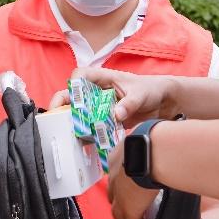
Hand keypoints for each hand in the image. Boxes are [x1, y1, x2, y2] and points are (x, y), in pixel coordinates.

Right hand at [49, 67, 174, 127]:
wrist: (163, 102)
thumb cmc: (150, 89)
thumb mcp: (140, 94)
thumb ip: (129, 104)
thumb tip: (116, 115)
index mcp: (104, 78)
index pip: (81, 75)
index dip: (72, 84)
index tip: (71, 96)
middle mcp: (97, 91)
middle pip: (73, 95)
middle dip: (62, 106)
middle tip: (56, 120)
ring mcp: (99, 106)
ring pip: (79, 112)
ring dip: (72, 122)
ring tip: (67, 134)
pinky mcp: (104, 120)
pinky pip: (91, 126)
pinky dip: (87, 134)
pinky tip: (84, 143)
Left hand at [106, 144, 158, 218]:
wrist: (150, 151)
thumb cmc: (150, 140)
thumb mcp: (144, 137)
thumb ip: (146, 143)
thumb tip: (157, 140)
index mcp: (116, 159)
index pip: (114, 175)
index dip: (117, 184)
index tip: (123, 188)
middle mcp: (114, 179)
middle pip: (112, 197)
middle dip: (116, 205)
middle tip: (122, 212)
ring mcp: (120, 196)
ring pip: (119, 215)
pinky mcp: (131, 210)